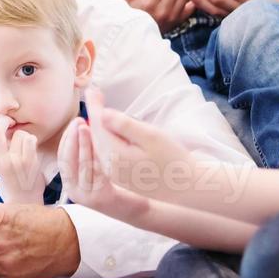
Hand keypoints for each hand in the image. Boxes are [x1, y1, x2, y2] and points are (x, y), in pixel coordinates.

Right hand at [0, 116, 45, 204]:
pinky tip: (31, 147)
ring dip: (23, 136)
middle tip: (9, 122)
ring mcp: (15, 161)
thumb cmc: (12, 179)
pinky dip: (32, 140)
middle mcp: (1, 160)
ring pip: (19, 133)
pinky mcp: (29, 162)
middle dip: (4, 122)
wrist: (25, 199)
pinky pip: (30, 139)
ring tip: (24, 145)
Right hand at [57, 116, 151, 222]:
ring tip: (87, 128)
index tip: (74, 122)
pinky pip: (96, 173)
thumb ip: (88, 154)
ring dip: (83, 144)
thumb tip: (83, 127)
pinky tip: (101, 143)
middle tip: (79, 121)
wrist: (135, 209)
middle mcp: (74, 191)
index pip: (62, 157)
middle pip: (68, 160)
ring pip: (82, 165)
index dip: (67, 138)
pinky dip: (96, 156)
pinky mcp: (100, 198)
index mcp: (70, 183)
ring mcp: (86, 196)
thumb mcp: (97, 170)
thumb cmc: (117, 185)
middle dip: (73, 138)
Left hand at [85, 87, 196, 201]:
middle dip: (95, 114)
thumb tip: (102, 113)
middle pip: (96, 135)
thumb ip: (125, 125)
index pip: (99, 125)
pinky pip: (107, 153)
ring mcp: (114, 174)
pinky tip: (109, 129)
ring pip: (100, 144)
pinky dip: (105, 138)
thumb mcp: (151, 136)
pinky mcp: (121, 177)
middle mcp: (109, 167)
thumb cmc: (173, 160)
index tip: (92, 89)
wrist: (186, 188)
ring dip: (99, 126)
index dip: (95, 106)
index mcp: (114, 156)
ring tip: (99, 108)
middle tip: (93, 94)